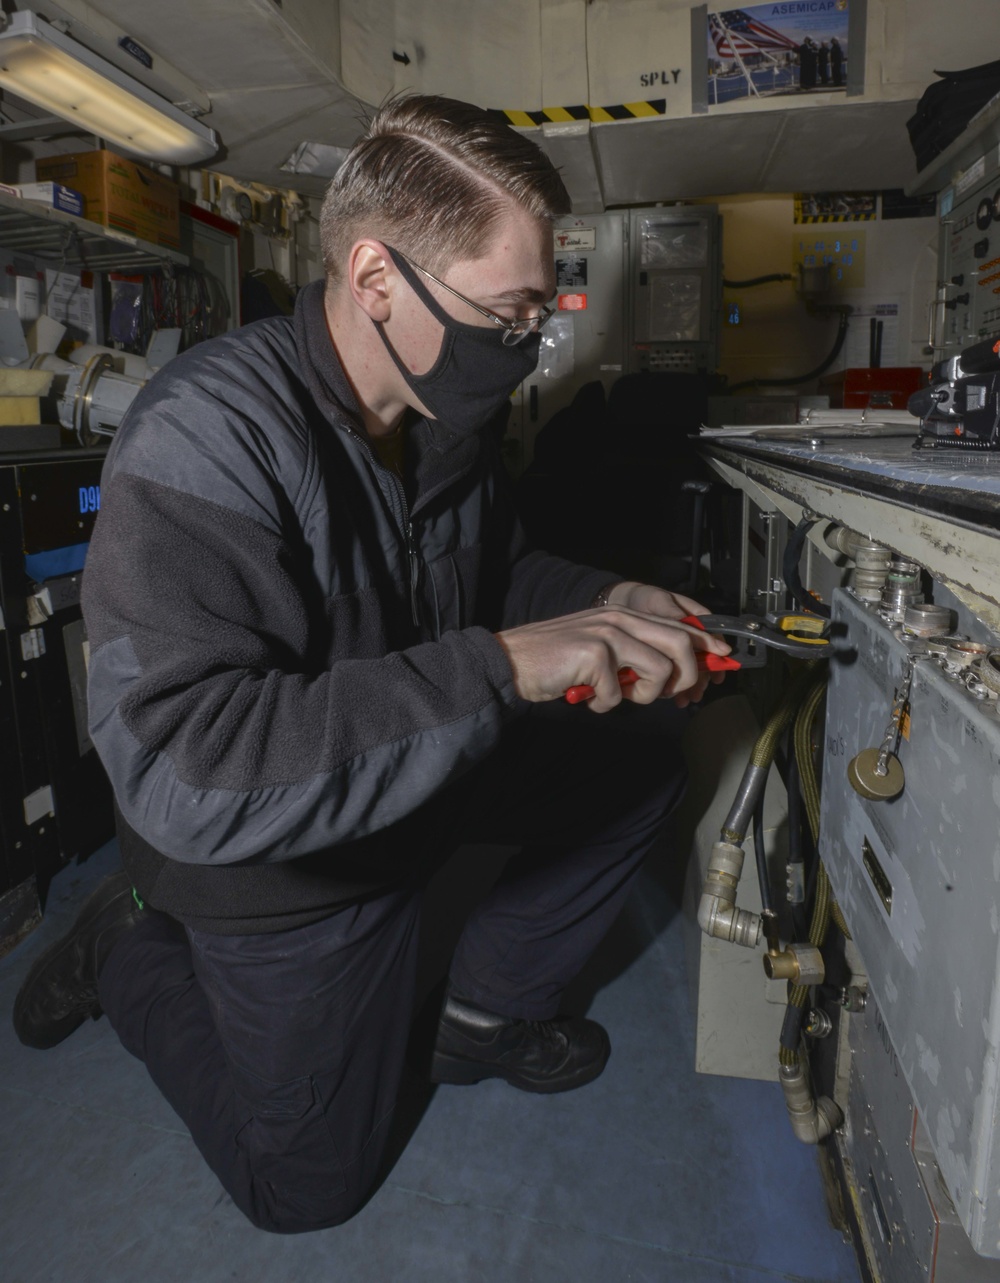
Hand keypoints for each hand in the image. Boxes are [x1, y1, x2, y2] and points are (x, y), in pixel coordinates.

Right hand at [495, 603, 730, 712]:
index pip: (679, 626)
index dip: (707, 645)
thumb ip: (634, 654)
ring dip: (643, 695)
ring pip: (660, 670)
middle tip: (668, 694)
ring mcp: (608, 634)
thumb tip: (674, 675)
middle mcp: (620, 619)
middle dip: (686, 676)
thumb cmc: (555, 661)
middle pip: (681, 644)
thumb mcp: (602, 650)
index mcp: (625, 615)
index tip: (723, 660)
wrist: (512, 662)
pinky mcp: (595, 654)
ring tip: (617, 694)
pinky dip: (605, 704)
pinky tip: (588, 696)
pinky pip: (621, 693)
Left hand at [603, 583, 728, 705]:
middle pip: (703, 658)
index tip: (715, 675)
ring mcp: (676, 647)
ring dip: (689, 685)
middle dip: (700, 678)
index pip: (712, 640)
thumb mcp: (657, 602)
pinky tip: (673, 697)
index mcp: (694, 618)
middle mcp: (689, 634)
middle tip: (695, 692)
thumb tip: (689, 632)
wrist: (621, 603)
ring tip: (684, 699)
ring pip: (690, 668)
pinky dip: (675, 685)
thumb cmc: (642, 599)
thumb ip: (673, 616)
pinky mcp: (664, 657)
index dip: (716, 658)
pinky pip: (674, 672)